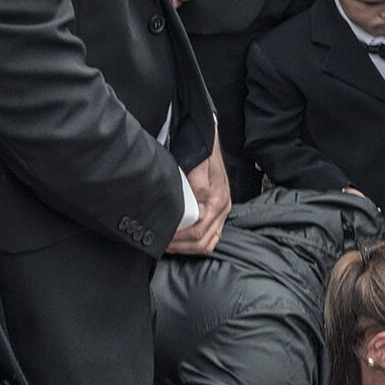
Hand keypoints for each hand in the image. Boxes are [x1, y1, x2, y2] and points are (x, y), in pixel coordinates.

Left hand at [168, 136, 230, 255]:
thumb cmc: (201, 149)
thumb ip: (197, 183)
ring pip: (207, 242)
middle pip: (203, 242)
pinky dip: (194, 241)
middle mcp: (223, 207)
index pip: (199, 231)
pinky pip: (209, 235)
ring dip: (187, 247)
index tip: (163, 237)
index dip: (179, 239)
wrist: (206, 137)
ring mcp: (221, 210)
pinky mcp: (216, 209)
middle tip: (162, 244)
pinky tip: (180, 239)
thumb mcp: (198, 163)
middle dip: (181, 246)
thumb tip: (195, 203)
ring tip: (170, 244)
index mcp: (218, 200)